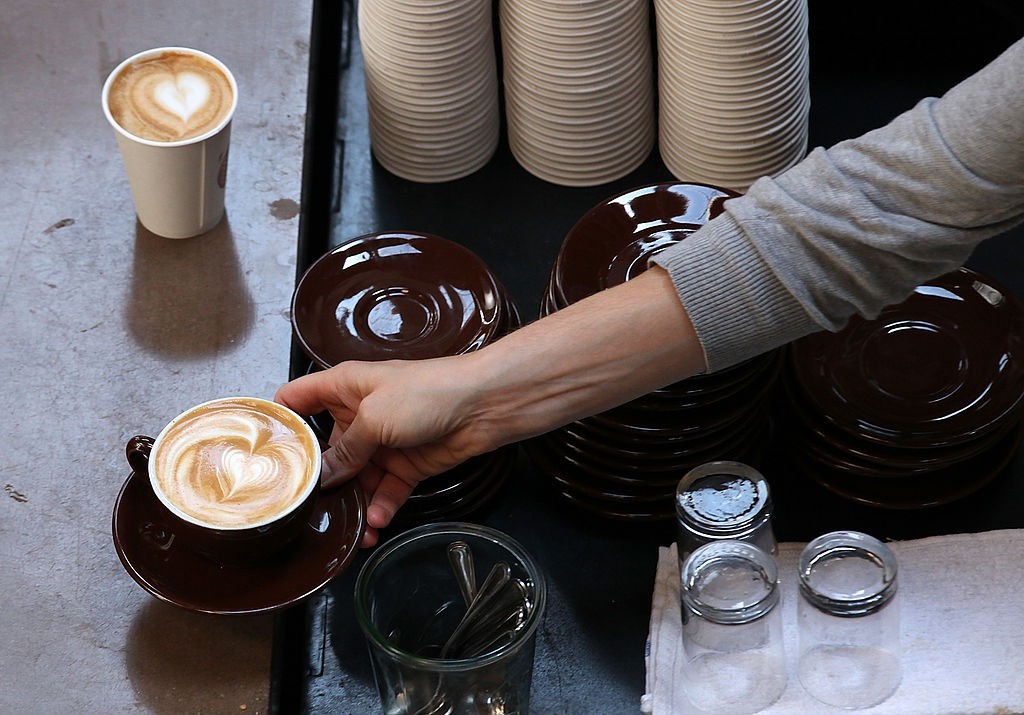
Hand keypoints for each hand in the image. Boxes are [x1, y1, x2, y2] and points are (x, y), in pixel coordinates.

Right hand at [275, 355, 496, 546]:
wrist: (482, 405)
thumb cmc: (427, 392)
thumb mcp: (375, 417)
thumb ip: (346, 450)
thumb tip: (320, 479)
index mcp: (344, 388)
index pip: (297, 399)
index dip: (279, 422)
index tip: (261, 454)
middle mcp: (358, 415)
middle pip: (326, 451)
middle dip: (317, 480)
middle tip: (304, 510)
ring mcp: (383, 442)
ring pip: (356, 478)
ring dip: (351, 503)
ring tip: (345, 529)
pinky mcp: (406, 465)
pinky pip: (385, 491)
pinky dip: (379, 507)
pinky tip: (374, 523)